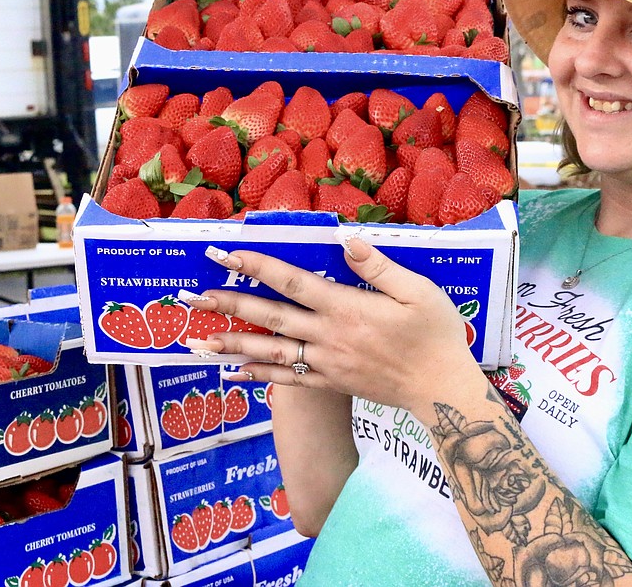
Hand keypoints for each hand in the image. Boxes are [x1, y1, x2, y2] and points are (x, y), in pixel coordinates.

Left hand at [187, 234, 478, 415]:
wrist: (442, 390)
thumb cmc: (436, 335)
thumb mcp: (418, 291)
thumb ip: (378, 267)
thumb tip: (344, 240)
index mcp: (347, 307)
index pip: (292, 281)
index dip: (257, 266)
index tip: (225, 255)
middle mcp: (328, 336)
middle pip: (269, 317)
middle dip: (227, 303)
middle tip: (190, 295)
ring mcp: (326, 363)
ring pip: (270, 351)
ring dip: (231, 344)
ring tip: (195, 341)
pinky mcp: (330, 383)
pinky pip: (287, 379)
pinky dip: (257, 376)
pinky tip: (232, 373)